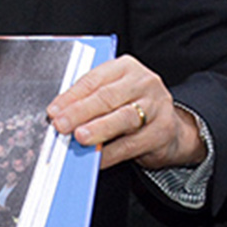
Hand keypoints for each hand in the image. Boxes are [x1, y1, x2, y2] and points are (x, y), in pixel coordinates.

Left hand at [47, 56, 203, 169]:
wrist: (173, 128)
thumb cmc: (135, 107)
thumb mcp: (115, 94)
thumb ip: (90, 100)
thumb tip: (61, 115)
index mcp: (126, 68)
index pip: (94, 79)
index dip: (71, 96)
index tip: (54, 110)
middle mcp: (143, 83)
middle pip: (107, 97)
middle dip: (80, 112)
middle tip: (61, 124)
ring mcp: (156, 106)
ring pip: (123, 118)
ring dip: (98, 129)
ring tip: (80, 137)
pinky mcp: (163, 131)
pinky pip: (132, 144)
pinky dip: (111, 153)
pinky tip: (97, 157)